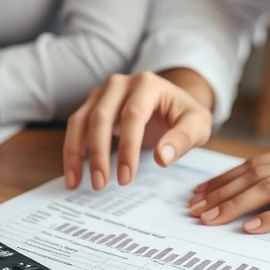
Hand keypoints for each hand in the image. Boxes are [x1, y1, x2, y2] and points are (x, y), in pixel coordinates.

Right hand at [63, 72, 212, 190]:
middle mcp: (120, 84)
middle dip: (98, 154)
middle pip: (101, 117)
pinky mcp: (92, 105)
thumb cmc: (185, 115)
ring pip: (81, 121)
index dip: (128, 148)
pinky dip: (72, 150)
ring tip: (75, 183)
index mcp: (147, 84)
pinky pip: (76, 126)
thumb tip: (162, 158)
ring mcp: (102, 93)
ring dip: (76, 153)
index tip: (126, 178)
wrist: (173, 102)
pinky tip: (73, 175)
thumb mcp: (197, 125)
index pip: (133, 115)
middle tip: (100, 185)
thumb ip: (183, 139)